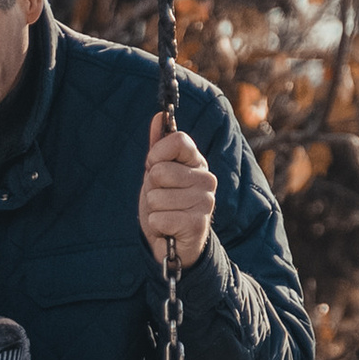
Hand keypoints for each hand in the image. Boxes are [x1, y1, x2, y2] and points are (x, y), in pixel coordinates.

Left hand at [142, 112, 217, 268]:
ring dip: (154, 209)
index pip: (178, 141)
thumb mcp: (157, 175)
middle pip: (160, 171)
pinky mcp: (198, 224)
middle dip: (151, 188)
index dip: (156, 155)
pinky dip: (157, 225)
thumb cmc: (166, 204)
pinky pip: (160, 217)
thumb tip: (158, 116)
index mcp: (197, 162)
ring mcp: (205, 201)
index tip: (154, 167)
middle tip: (161, 199)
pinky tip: (168, 229)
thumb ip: (158, 147)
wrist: (173, 243)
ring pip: (156, 197)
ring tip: (166, 214)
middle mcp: (206, 179)